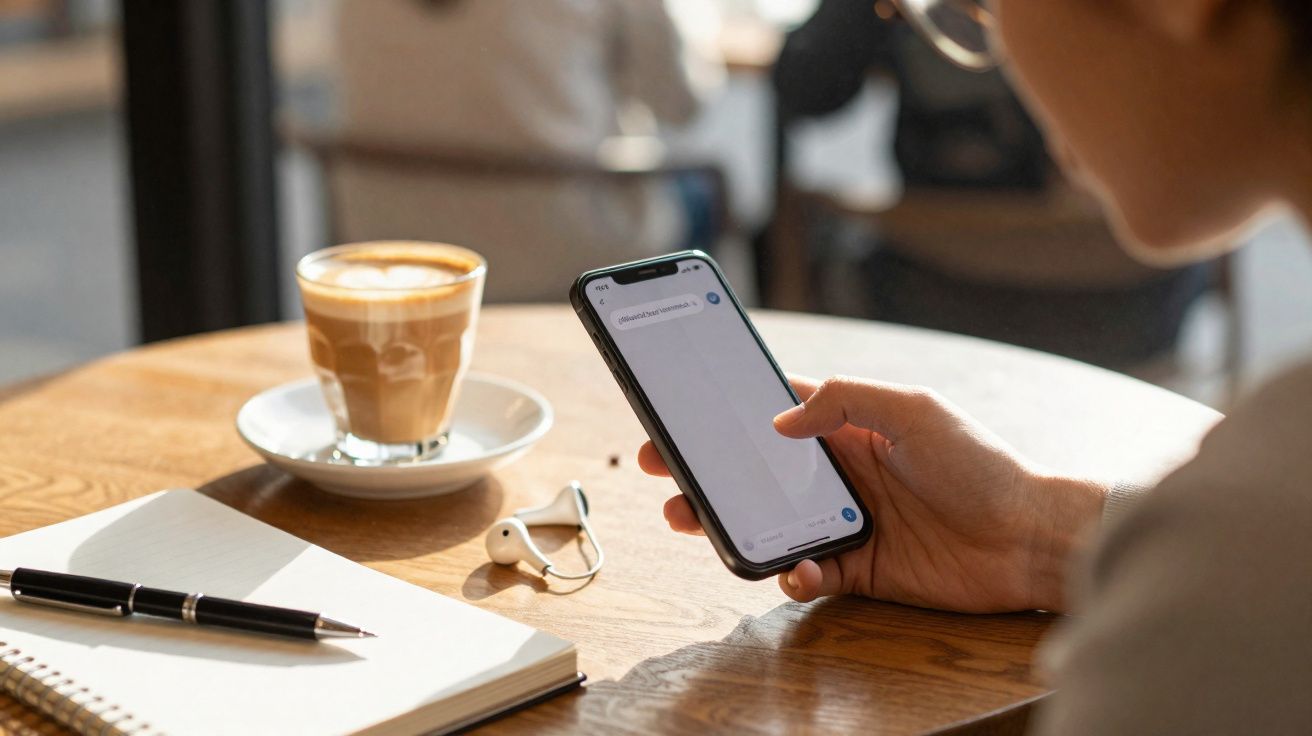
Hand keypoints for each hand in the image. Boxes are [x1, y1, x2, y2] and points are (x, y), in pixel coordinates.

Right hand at [639, 375, 1105, 612]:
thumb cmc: (979, 465)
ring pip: (769, 524)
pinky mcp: (859, 569)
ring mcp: (847, 523)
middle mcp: (841, 475)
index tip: (682, 416)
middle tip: (664, 473)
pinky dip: (790, 573)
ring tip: (692, 521)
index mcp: (850, 428)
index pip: (776, 415)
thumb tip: (779, 423)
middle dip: (707, 473)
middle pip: (757, 473)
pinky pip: (806, 572)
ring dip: (729, 524)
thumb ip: (844, 400)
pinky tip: (793, 569)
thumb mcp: (913, 410)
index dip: (728, 415)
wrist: (1028, 539)